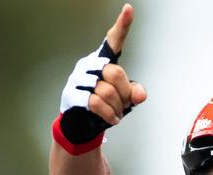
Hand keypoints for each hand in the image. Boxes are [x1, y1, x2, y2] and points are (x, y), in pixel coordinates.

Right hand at [56, 3, 146, 148]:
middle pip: (115, 73)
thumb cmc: (104, 106)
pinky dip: (109, 114)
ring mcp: (79, 79)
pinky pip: (97, 103)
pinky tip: (113, 119)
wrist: (83, 124)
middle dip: (124, 94)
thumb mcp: (124, 100)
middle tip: (124, 105)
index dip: (122, 26)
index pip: (114, 41)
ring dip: (117, 108)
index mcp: (103, 61)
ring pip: (107, 91)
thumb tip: (139, 95)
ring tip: (116, 113)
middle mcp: (89, 65)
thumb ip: (134, 93)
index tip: (129, 9)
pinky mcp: (73, 94)